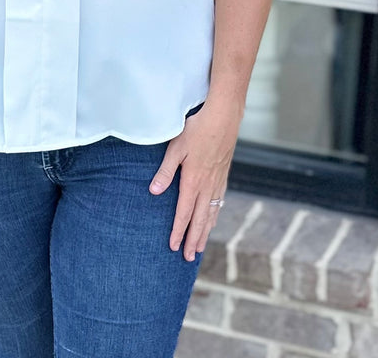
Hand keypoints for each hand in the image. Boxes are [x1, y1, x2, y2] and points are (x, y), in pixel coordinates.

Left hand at [148, 98, 240, 260]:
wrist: (224, 118)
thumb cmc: (197, 129)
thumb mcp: (176, 147)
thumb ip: (165, 171)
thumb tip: (154, 192)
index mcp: (193, 181)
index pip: (184, 213)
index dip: (178, 231)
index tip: (173, 247)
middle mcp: (207, 186)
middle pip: (199, 220)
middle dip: (193, 240)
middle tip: (188, 258)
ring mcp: (217, 181)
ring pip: (211, 214)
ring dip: (205, 232)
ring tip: (200, 247)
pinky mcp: (223, 175)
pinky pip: (219, 202)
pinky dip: (214, 216)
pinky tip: (213, 219)